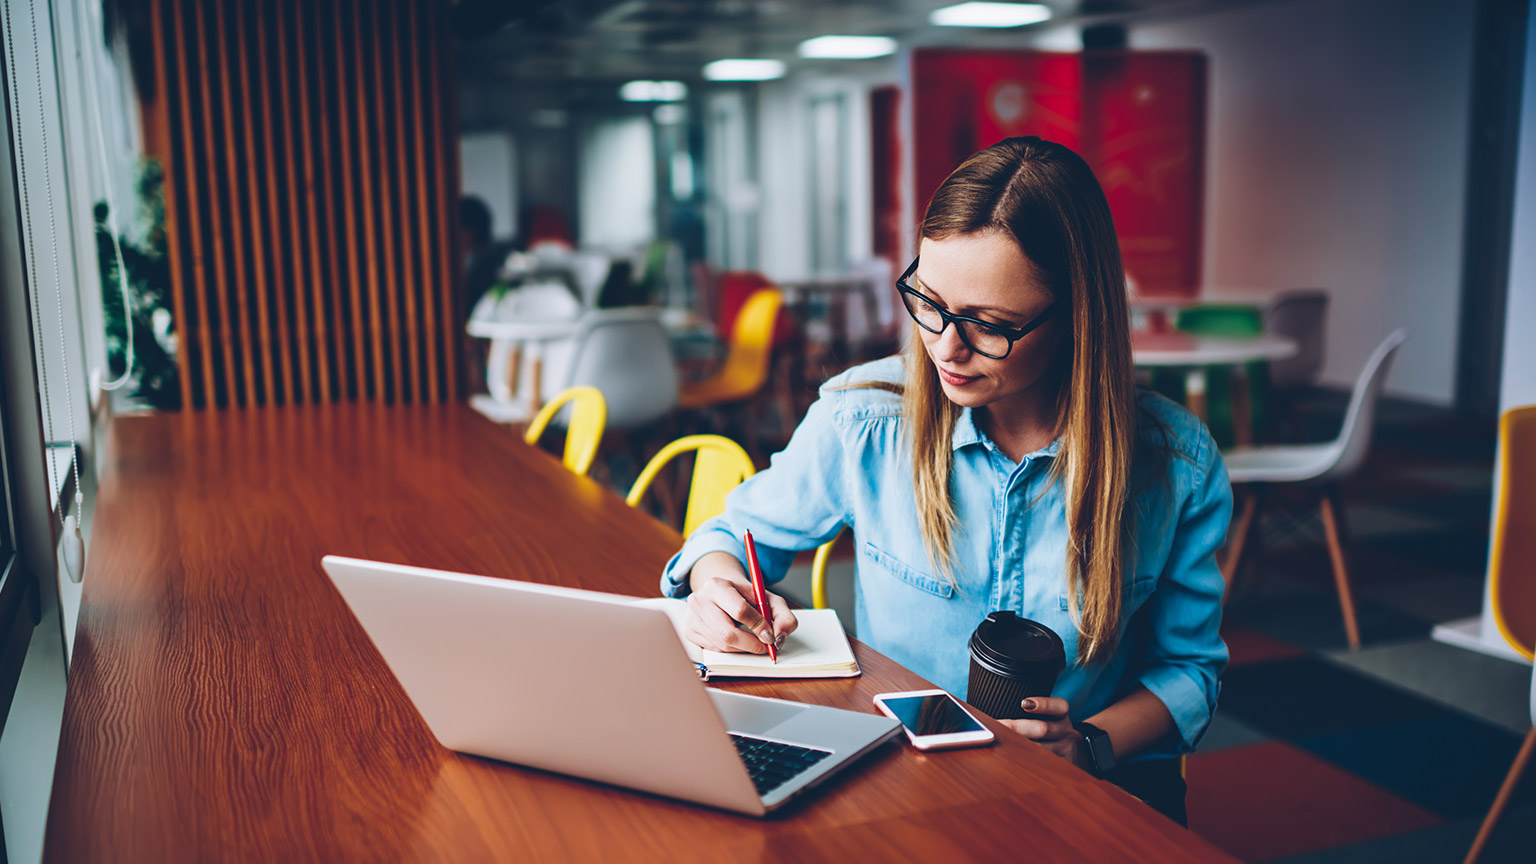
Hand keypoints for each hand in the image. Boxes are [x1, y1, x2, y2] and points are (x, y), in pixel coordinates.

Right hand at [683, 564, 798, 654]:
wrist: (720, 592)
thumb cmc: (744, 596)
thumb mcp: (767, 598)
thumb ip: (782, 615)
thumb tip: (780, 637)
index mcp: (717, 585)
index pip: (740, 611)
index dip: (759, 627)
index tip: (770, 636)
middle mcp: (699, 600)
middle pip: (728, 634)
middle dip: (751, 644)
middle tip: (764, 645)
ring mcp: (691, 617)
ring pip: (722, 645)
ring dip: (742, 648)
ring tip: (751, 639)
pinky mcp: (689, 631)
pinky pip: (714, 649)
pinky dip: (730, 648)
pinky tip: (735, 638)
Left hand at [997, 697, 1083, 766]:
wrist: (1079, 751)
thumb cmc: (1054, 727)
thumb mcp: (1052, 716)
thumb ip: (1032, 709)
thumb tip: (1001, 705)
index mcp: (1061, 715)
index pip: (1058, 707)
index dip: (1043, 704)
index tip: (1024, 703)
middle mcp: (1065, 732)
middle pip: (1043, 729)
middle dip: (1018, 727)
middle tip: (999, 725)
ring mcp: (1063, 751)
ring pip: (1039, 750)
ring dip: (1018, 746)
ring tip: (999, 743)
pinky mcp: (1060, 767)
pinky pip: (1039, 765)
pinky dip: (1023, 761)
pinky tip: (1009, 759)